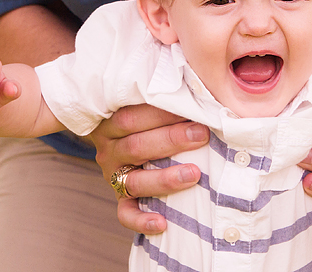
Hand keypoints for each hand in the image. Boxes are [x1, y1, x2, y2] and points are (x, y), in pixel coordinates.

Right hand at [88, 104, 208, 233]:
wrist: (118, 139)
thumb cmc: (144, 118)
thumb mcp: (143, 103)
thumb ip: (165, 96)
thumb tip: (198, 87)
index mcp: (112, 122)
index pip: (131, 116)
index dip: (161, 113)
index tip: (192, 108)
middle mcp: (110, 150)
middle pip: (135, 146)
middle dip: (170, 140)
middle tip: (202, 135)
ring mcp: (113, 176)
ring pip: (134, 181)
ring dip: (165, 178)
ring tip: (194, 174)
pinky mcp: (120, 198)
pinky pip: (126, 214)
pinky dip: (141, 221)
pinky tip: (162, 223)